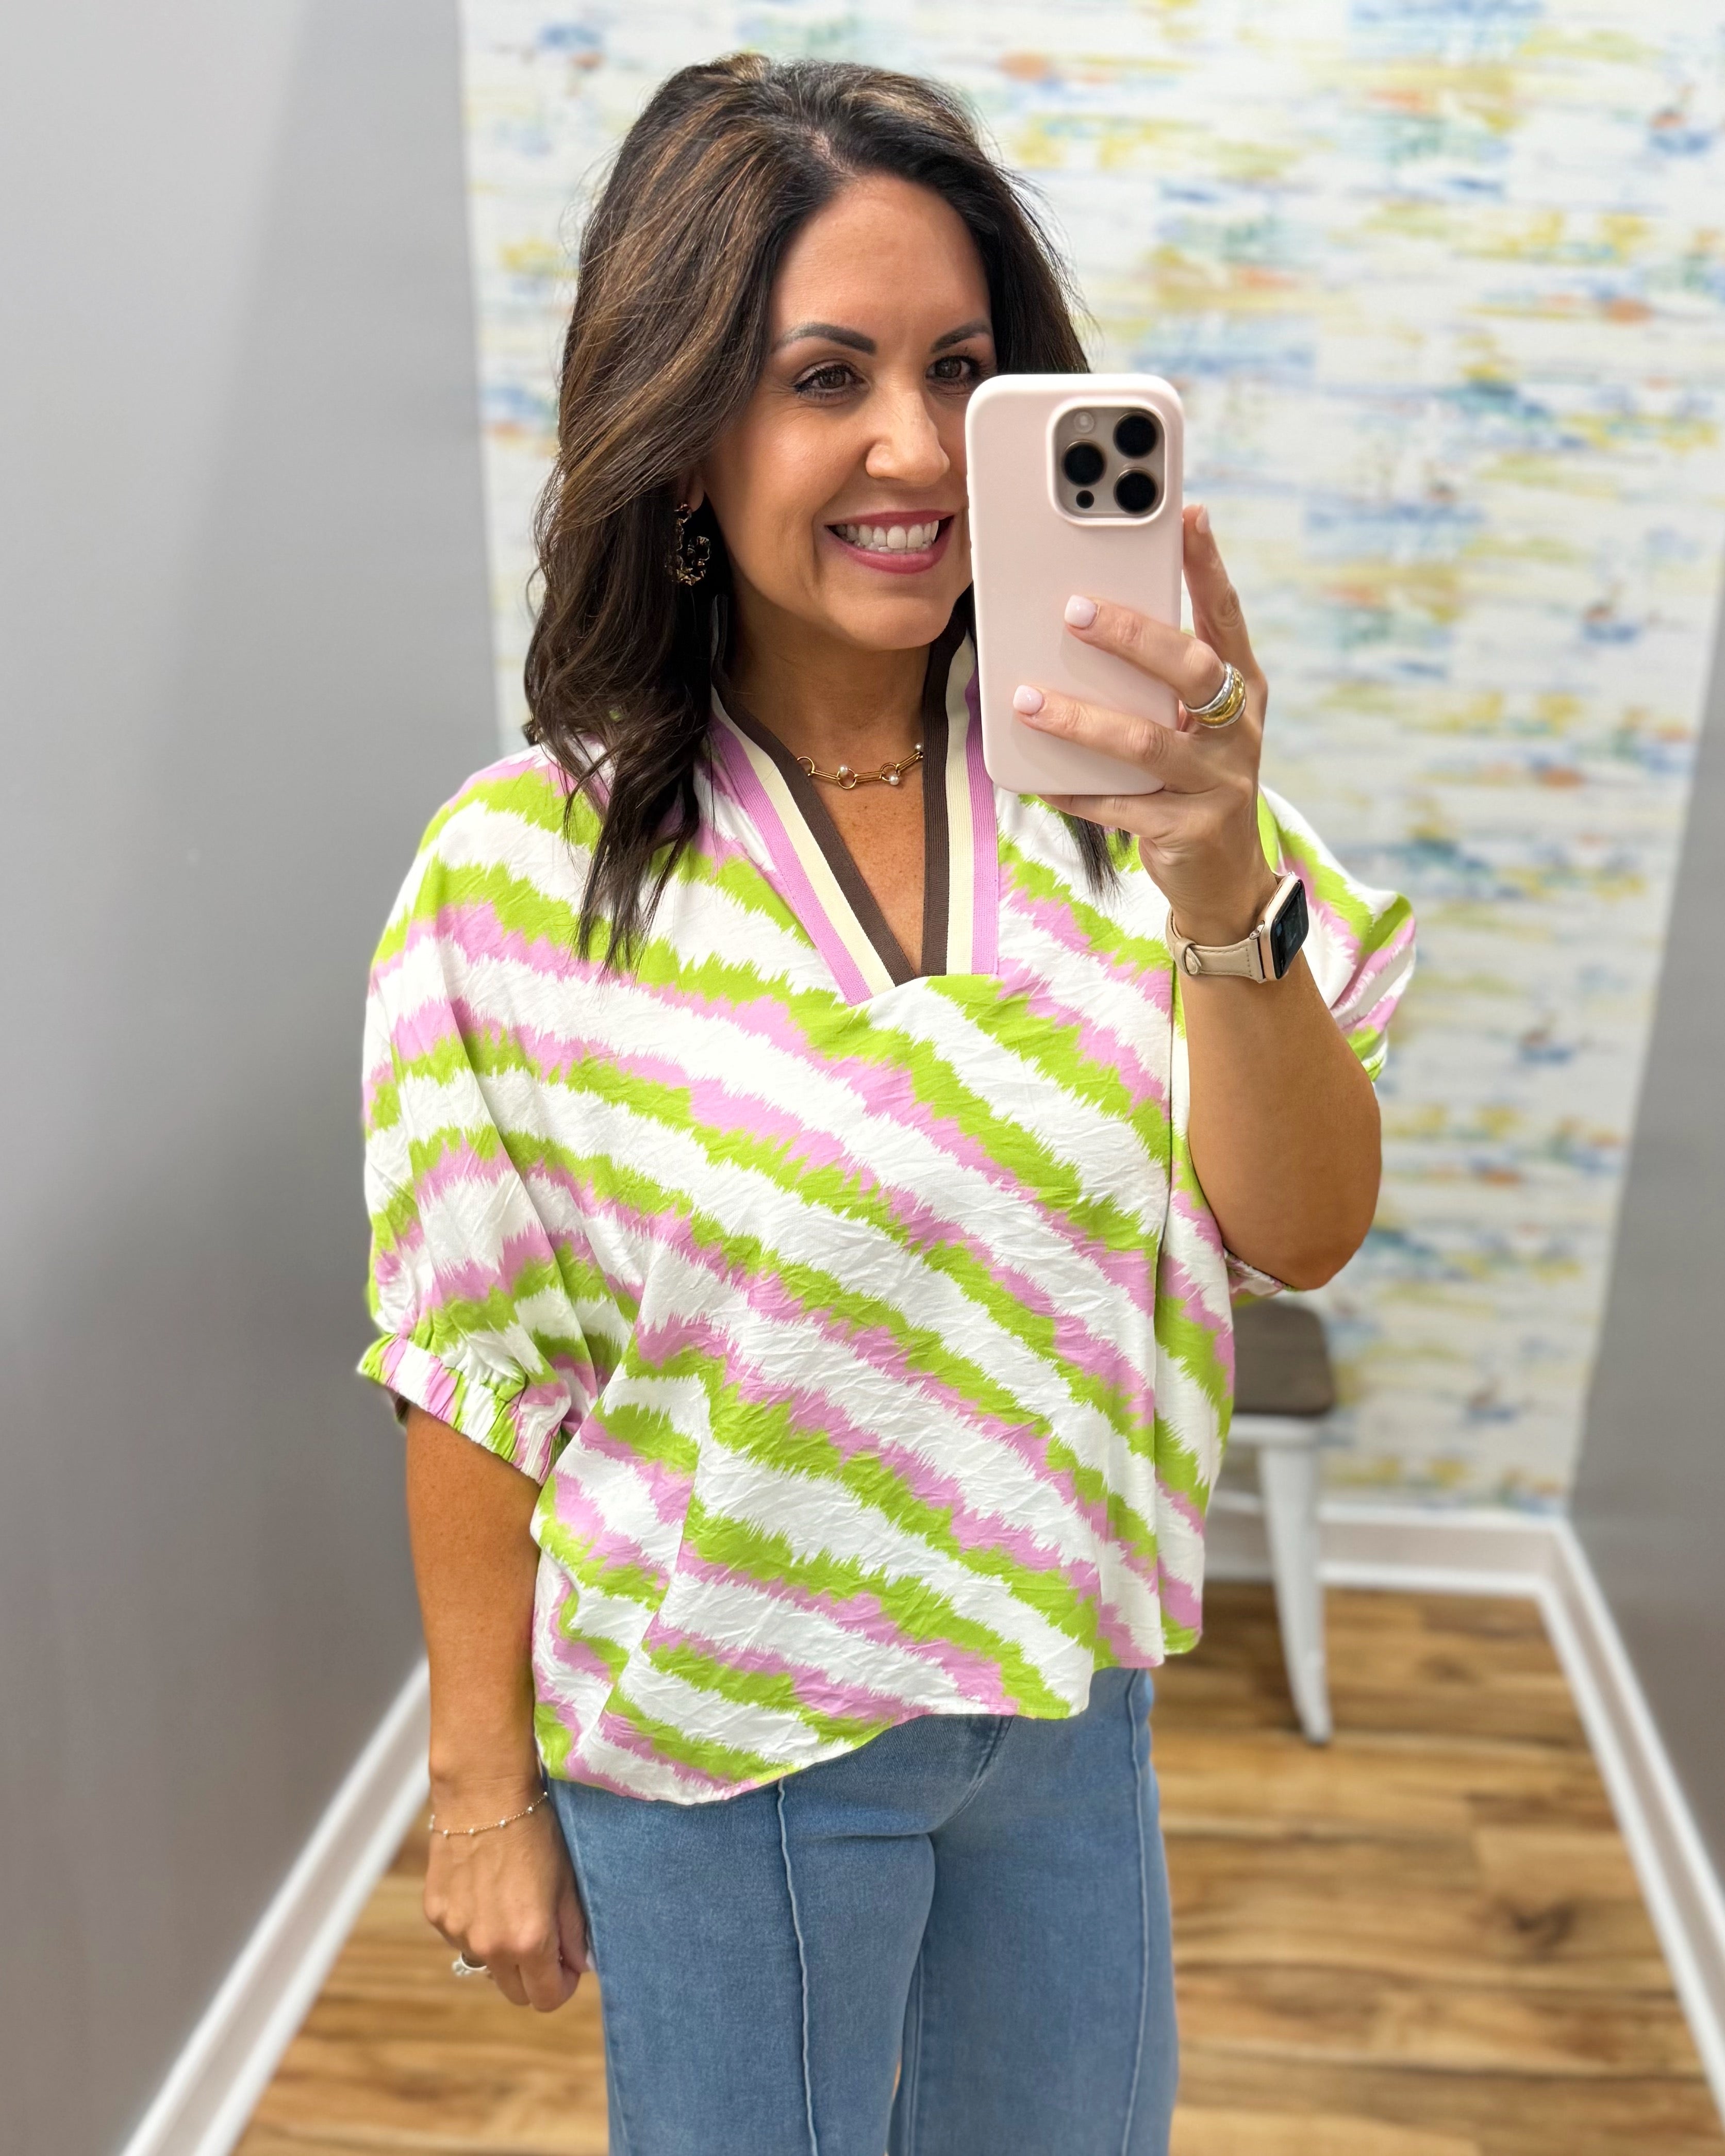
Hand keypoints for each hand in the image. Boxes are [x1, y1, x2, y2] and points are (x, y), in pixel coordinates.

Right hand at [424, 1779, 588, 2010]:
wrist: (483, 1794)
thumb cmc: (535, 1831)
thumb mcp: (567, 1880)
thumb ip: (575, 1931)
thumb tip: (579, 1964)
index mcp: (528, 1940)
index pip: (545, 1999)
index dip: (560, 1985)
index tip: (566, 1965)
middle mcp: (490, 1946)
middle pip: (514, 1993)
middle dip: (533, 1975)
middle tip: (544, 1941)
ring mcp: (458, 1933)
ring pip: (487, 1964)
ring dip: (503, 1949)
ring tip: (511, 1904)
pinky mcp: (437, 1916)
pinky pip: (462, 1937)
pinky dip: (477, 1926)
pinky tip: (484, 1889)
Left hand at [1013, 503, 1277, 947]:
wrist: (1225, 879)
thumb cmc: (1194, 781)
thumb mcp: (1190, 724)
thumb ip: (1158, 680)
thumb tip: (1086, 620)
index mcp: (1241, 689)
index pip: (1226, 616)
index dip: (1208, 566)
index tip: (1187, 514)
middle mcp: (1238, 730)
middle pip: (1189, 669)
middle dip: (1131, 636)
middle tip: (1075, 611)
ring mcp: (1218, 782)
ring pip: (1144, 741)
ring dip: (1080, 719)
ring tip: (1026, 701)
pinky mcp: (1189, 829)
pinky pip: (1120, 805)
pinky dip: (1075, 790)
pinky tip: (1037, 779)